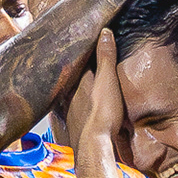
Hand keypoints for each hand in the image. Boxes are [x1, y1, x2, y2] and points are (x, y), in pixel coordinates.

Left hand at [65, 28, 126, 155]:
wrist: (94, 146)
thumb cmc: (103, 113)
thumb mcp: (108, 80)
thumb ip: (105, 57)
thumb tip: (104, 32)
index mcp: (78, 80)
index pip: (78, 60)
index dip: (82, 51)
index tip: (85, 41)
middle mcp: (69, 94)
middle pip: (72, 77)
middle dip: (76, 69)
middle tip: (79, 60)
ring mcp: (69, 110)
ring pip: (71, 93)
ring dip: (75, 88)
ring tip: (80, 82)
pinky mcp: (73, 125)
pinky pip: (73, 109)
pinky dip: (77, 104)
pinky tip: (81, 107)